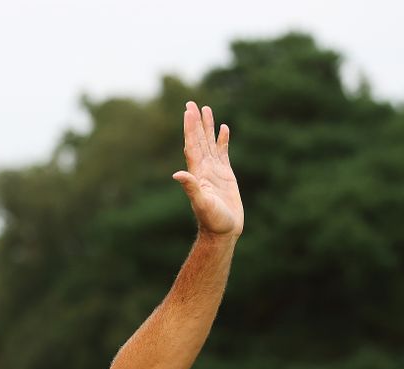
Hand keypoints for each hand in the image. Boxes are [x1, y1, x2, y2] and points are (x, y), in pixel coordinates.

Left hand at [173, 101, 243, 238]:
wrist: (223, 231)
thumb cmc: (212, 220)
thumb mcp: (201, 203)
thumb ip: (191, 188)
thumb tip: (177, 175)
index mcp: (197, 173)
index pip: (192, 144)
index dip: (190, 128)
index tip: (188, 111)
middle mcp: (204, 169)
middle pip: (199, 140)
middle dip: (195, 122)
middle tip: (192, 103)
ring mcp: (214, 171)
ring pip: (210, 143)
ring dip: (208, 127)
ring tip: (207, 110)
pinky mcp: (226, 175)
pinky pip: (224, 153)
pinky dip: (223, 140)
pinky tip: (224, 129)